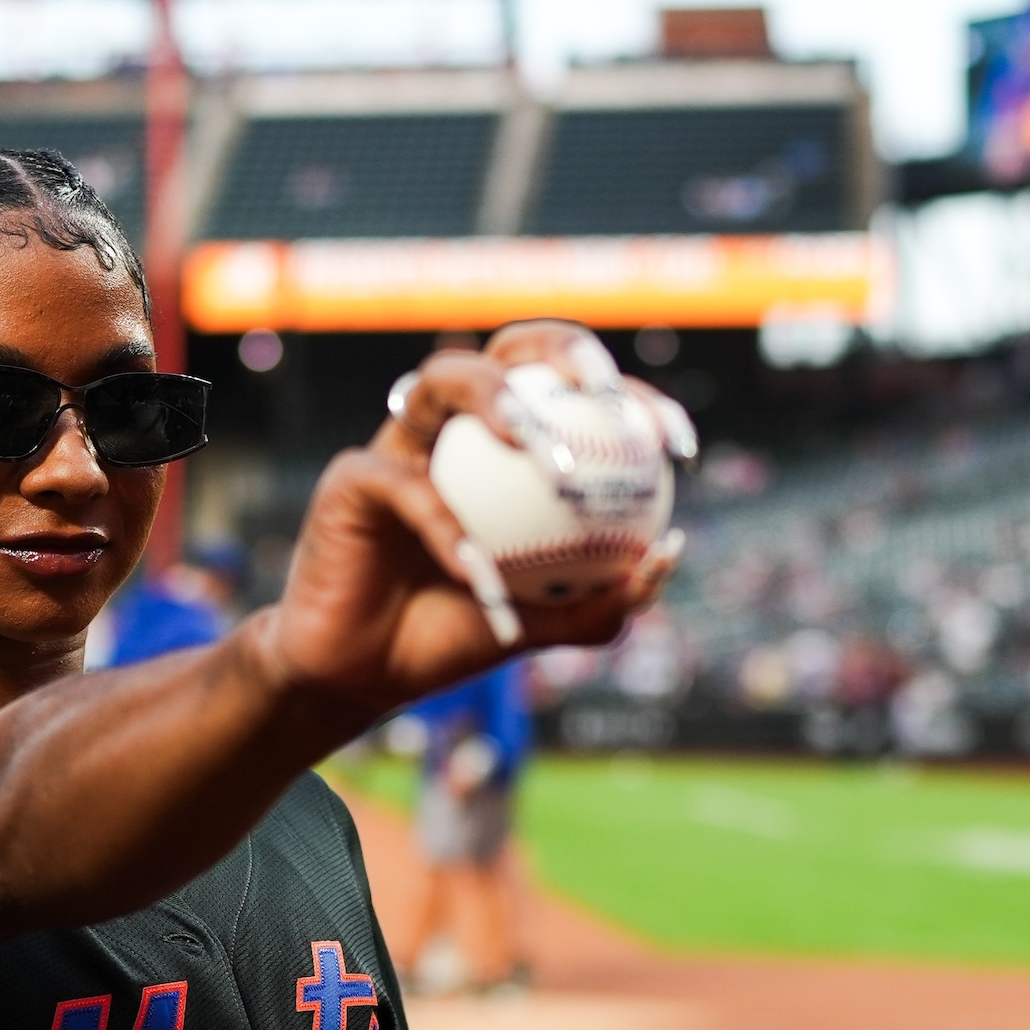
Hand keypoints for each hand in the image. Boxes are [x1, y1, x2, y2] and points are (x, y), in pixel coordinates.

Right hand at [255, 321, 682, 720]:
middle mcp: (454, 429)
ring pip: (445, 379)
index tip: (678, 447)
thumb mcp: (547, 624)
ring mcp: (399, 444)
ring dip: (501, 402)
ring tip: (547, 456)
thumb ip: (605, 597)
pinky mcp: (351, 478)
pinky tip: (481, 576)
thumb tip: (670, 553)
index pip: (577, 397)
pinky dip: (446, 532)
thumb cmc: (455, 637)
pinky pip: (404, 488)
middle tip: (608, 398)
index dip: (635, 399)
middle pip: (513, 352)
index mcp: (507, 448)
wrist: (364, 678)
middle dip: (566, 351)